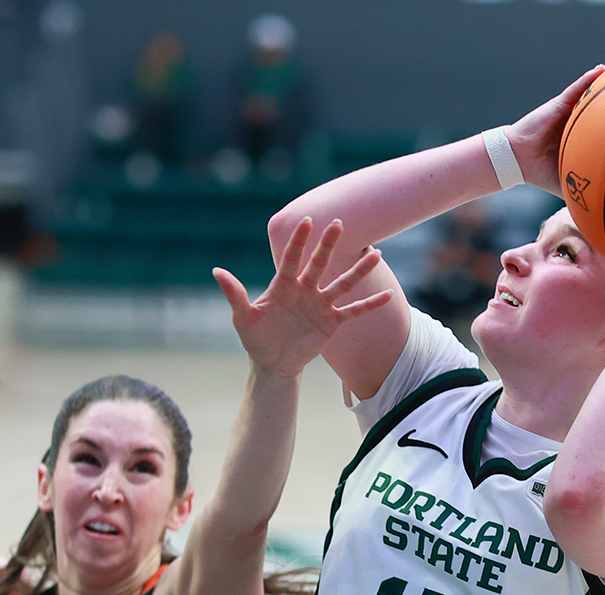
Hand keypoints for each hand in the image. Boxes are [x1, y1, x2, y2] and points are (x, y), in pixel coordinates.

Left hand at [213, 217, 392, 378]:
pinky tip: (387, 295)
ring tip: (377, 254)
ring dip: (359, 270)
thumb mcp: (243, 317)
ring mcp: (321, 305)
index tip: (306, 221)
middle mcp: (305, 290)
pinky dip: (370, 304)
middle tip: (339, 223)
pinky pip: (354, 311)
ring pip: (343, 284)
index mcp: (283, 285)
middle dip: (329, 245)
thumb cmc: (256, 338)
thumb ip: (235, 293)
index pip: (292, 259)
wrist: (272, 363)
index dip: (299, 241)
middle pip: (319, 264)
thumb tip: (216, 270)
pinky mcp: (332, 322)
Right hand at [507, 66, 604, 196]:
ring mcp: (570, 111)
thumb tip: (604, 213)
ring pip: (591, 94)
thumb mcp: (571, 182)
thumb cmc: (543, 172)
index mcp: (583, 138)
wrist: (520, 161)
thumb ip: (587, 191)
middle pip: (603, 108)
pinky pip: (576, 89)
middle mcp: (578, 122)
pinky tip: (601, 70)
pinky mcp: (559, 104)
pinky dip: (588, 79)